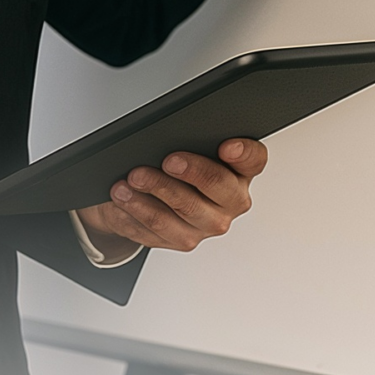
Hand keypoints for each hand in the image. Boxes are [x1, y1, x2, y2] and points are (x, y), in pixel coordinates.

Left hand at [73, 138, 266, 261]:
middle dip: (191, 171)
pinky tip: (121, 201)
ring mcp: (207, 224)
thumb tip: (167, 133)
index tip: (227, 147)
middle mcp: (230, 202)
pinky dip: (133, 213)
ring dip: (151, 196)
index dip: (244, 153)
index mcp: (240, 173)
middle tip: (166, 161)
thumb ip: (191, 140)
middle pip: (216, 185)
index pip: (253, 160)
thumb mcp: (188, 149)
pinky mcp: (183, 240)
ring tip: (128, 183)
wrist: (157, 201)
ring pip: (180, 211)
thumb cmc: (178, 169)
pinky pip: (155, 230)